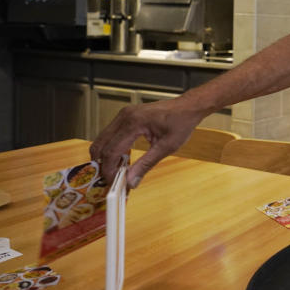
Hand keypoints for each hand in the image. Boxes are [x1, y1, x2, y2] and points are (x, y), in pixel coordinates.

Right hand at [89, 98, 203, 188]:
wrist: (188, 107)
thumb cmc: (181, 122)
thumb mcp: (167, 147)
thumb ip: (146, 164)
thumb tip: (130, 181)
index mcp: (134, 122)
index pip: (111, 150)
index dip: (109, 169)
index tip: (112, 182)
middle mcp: (125, 116)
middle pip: (101, 144)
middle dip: (102, 164)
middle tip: (110, 178)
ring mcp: (124, 114)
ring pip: (102, 139)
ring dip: (105, 156)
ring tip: (116, 170)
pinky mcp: (125, 115)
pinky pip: (110, 133)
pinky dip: (110, 147)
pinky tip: (121, 158)